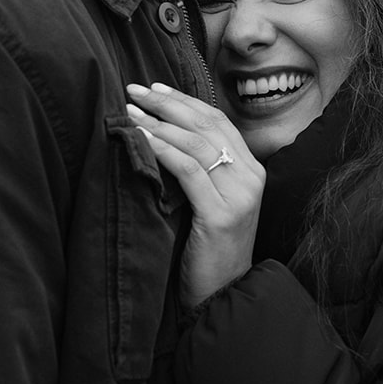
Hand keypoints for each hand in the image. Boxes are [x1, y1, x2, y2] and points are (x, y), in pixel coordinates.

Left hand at [126, 83, 263, 307]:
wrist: (221, 295)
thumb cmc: (207, 249)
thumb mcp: (209, 201)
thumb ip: (199, 170)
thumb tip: (162, 131)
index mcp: (251, 170)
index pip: (217, 122)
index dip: (185, 101)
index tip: (154, 88)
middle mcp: (250, 177)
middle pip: (207, 125)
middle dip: (168, 103)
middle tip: (135, 89)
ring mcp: (239, 196)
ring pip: (197, 144)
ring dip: (160, 122)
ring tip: (131, 111)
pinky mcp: (221, 215)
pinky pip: (188, 171)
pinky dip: (162, 149)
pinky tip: (141, 139)